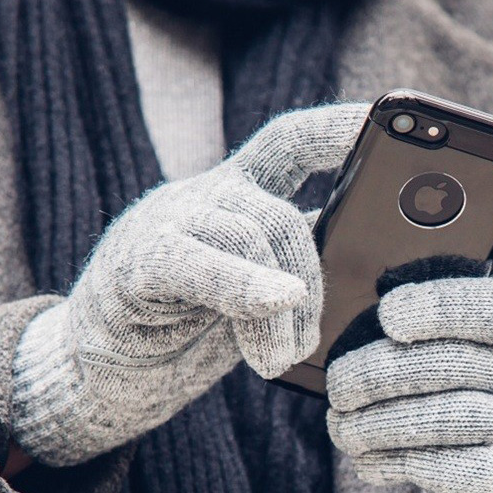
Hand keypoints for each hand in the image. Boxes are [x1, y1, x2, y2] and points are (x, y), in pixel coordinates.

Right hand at [10, 103, 369, 466]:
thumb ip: (297, 261)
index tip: (392, 118)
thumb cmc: (188, 328)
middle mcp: (205, 196)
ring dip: (282, 308)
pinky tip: (275, 302)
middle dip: (313, 277)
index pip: (292, 144)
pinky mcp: (132, 267)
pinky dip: (240, 283)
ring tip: (279, 359)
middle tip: (310, 340)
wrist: (100, 373)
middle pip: (281, 210)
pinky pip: (192, 262)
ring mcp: (165, 225)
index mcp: (239, 195)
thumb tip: (372, 253)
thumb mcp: (255, 290)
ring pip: (250, 234)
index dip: (339, 128)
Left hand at [326, 264, 492, 492]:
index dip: (438, 307)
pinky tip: (366, 461)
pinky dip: (392, 462)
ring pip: (440, 418)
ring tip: (341, 428)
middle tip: (338, 388)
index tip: (386, 316)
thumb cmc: (472, 395)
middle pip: (448, 365)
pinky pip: (443, 467)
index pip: (491, 308)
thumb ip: (433, 321)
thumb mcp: (471, 351)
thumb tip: (383, 285)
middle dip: (376, 374)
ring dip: (374, 425)